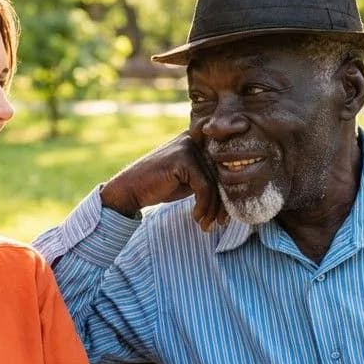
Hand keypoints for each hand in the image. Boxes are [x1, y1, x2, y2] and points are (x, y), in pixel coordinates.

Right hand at [100, 132, 227, 231]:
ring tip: (206, 225)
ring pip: (214, 183)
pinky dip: (203, 206)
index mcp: (197, 140)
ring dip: (212, 209)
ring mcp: (188, 146)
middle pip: (220, 174)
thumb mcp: (189, 180)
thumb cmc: (159, 186)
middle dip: (221, 203)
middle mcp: (194, 138)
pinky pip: (204, 187)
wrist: (130, 190)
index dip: (225, 192)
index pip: (222, 167)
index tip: (223, 215)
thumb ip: (208, 177)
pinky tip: (196, 217)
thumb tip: (234, 192)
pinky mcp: (182, 159)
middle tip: (219, 223)